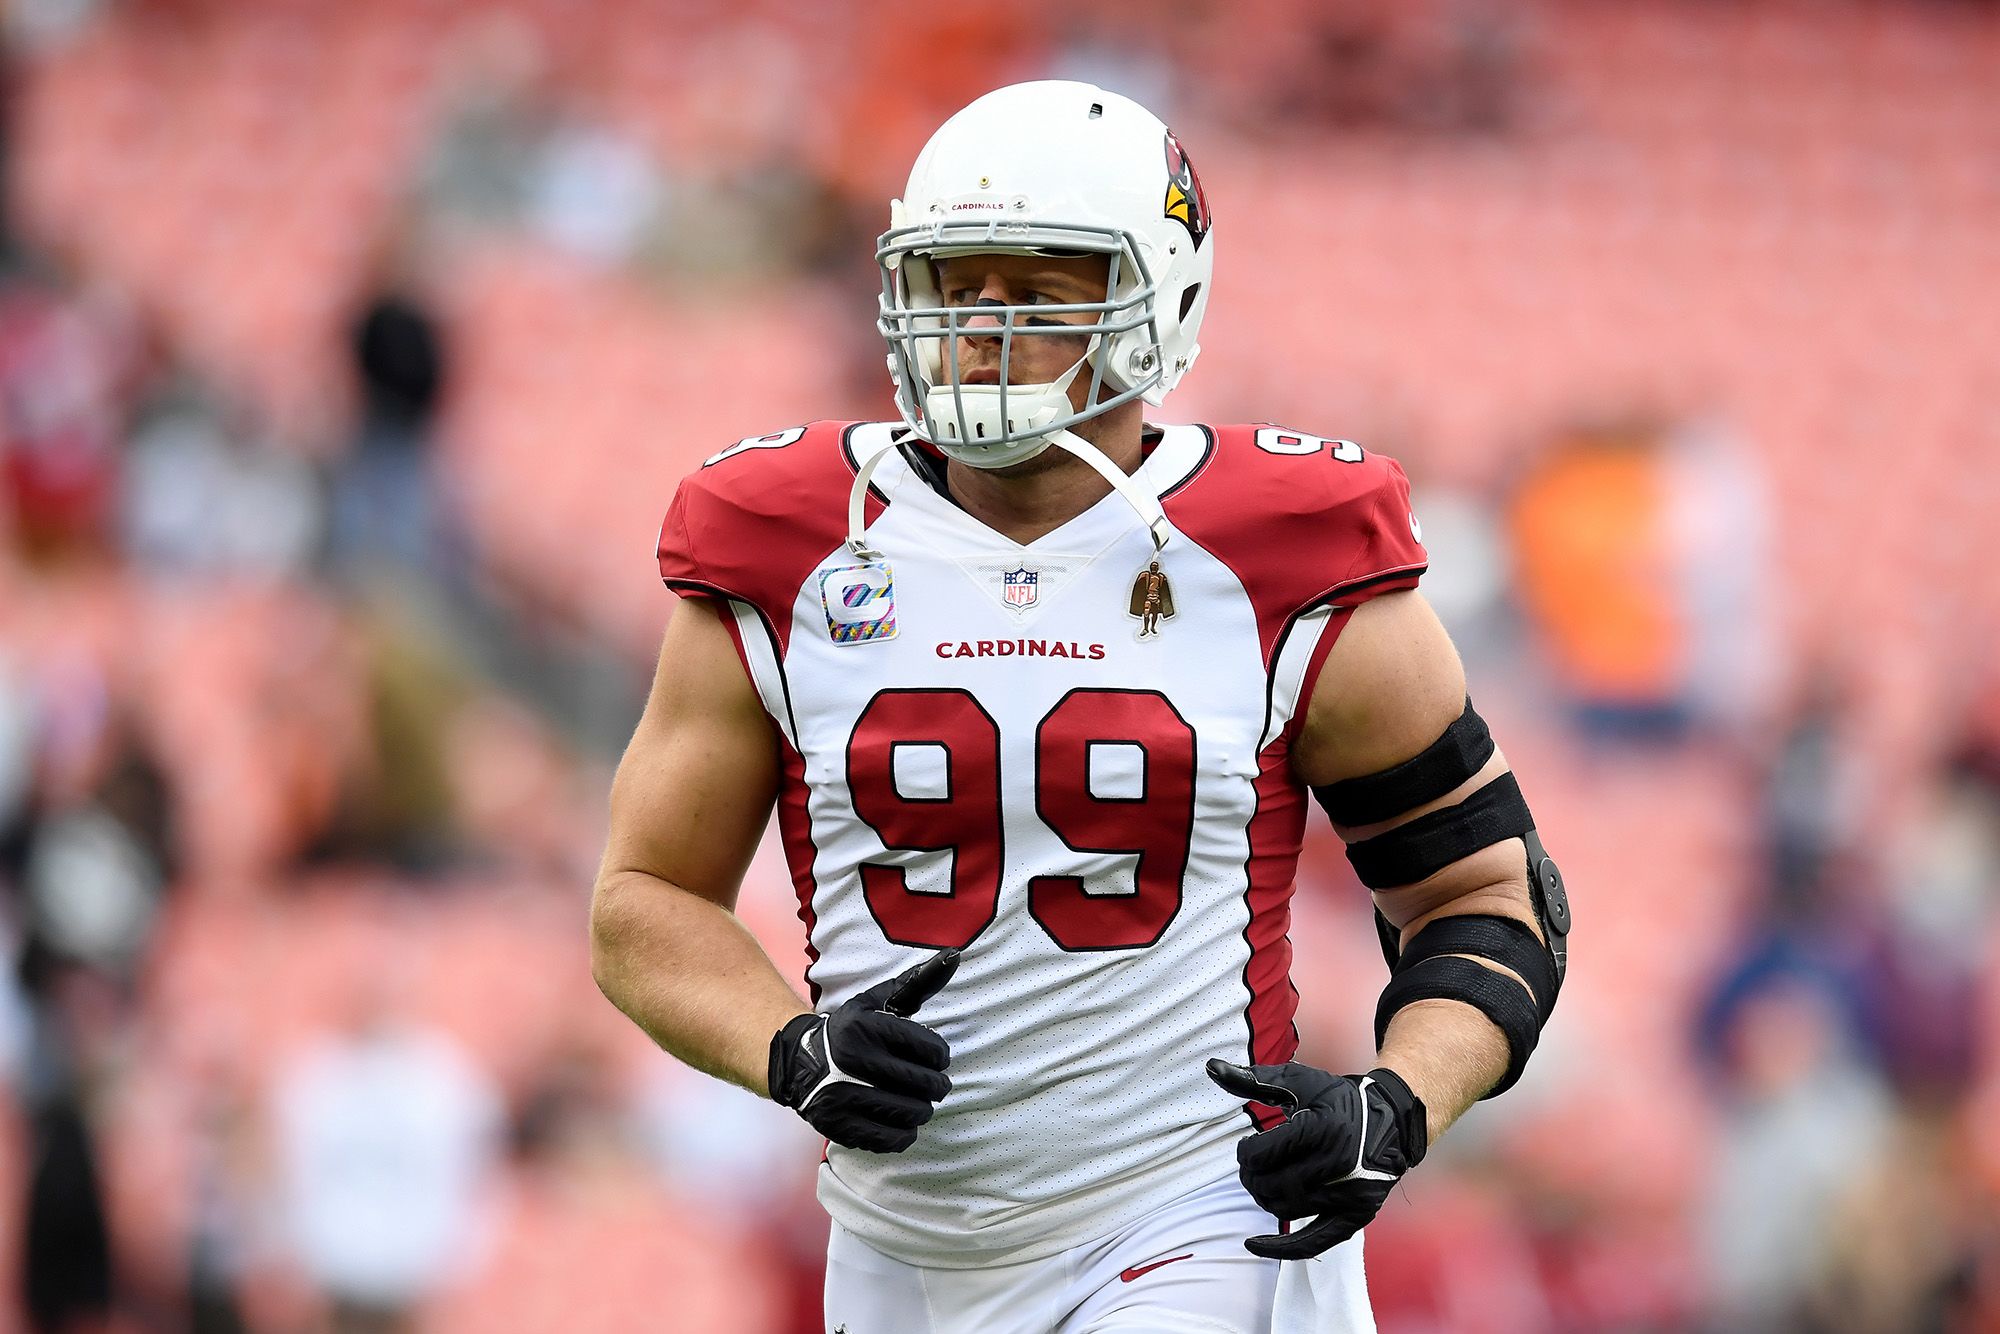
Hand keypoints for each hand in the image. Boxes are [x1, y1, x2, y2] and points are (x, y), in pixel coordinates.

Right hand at [769, 949, 959, 1151]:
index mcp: (865, 1027)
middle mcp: (853, 1060)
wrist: (796, 1062)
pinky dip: (904, 1133)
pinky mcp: (839, 1125)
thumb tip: (954, 956)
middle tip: (935, 1084)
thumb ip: (915, 984)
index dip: (940, 1056)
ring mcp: (844, 1095)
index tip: (937, 1058)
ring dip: (922, 1109)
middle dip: (937, 1085)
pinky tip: (902, 1122)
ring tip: (919, 1102)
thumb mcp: (874, 1002)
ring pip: (911, 1112)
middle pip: (923, 1083)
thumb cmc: (849, 1030)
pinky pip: (891, 1138)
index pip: (927, 1047)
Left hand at [1205, 1059, 1426, 1258]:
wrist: (1390, 1122)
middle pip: (1268, 1185)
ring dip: (1265, 1198)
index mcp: (1321, 1129)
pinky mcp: (1356, 1215)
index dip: (1244, 1152)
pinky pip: (1313, 1242)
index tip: (1250, 1146)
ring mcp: (1348, 1194)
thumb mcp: (1299, 1083)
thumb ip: (1254, 1079)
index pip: (1259, 1155)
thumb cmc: (1338, 1100)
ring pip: (1284, 1209)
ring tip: (1267, 1181)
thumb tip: (1211, 1067)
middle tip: (1254, 1165)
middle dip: (1251, 1176)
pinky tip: (1254, 1245)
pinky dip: (1281, 1248)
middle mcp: (1337, 1163)